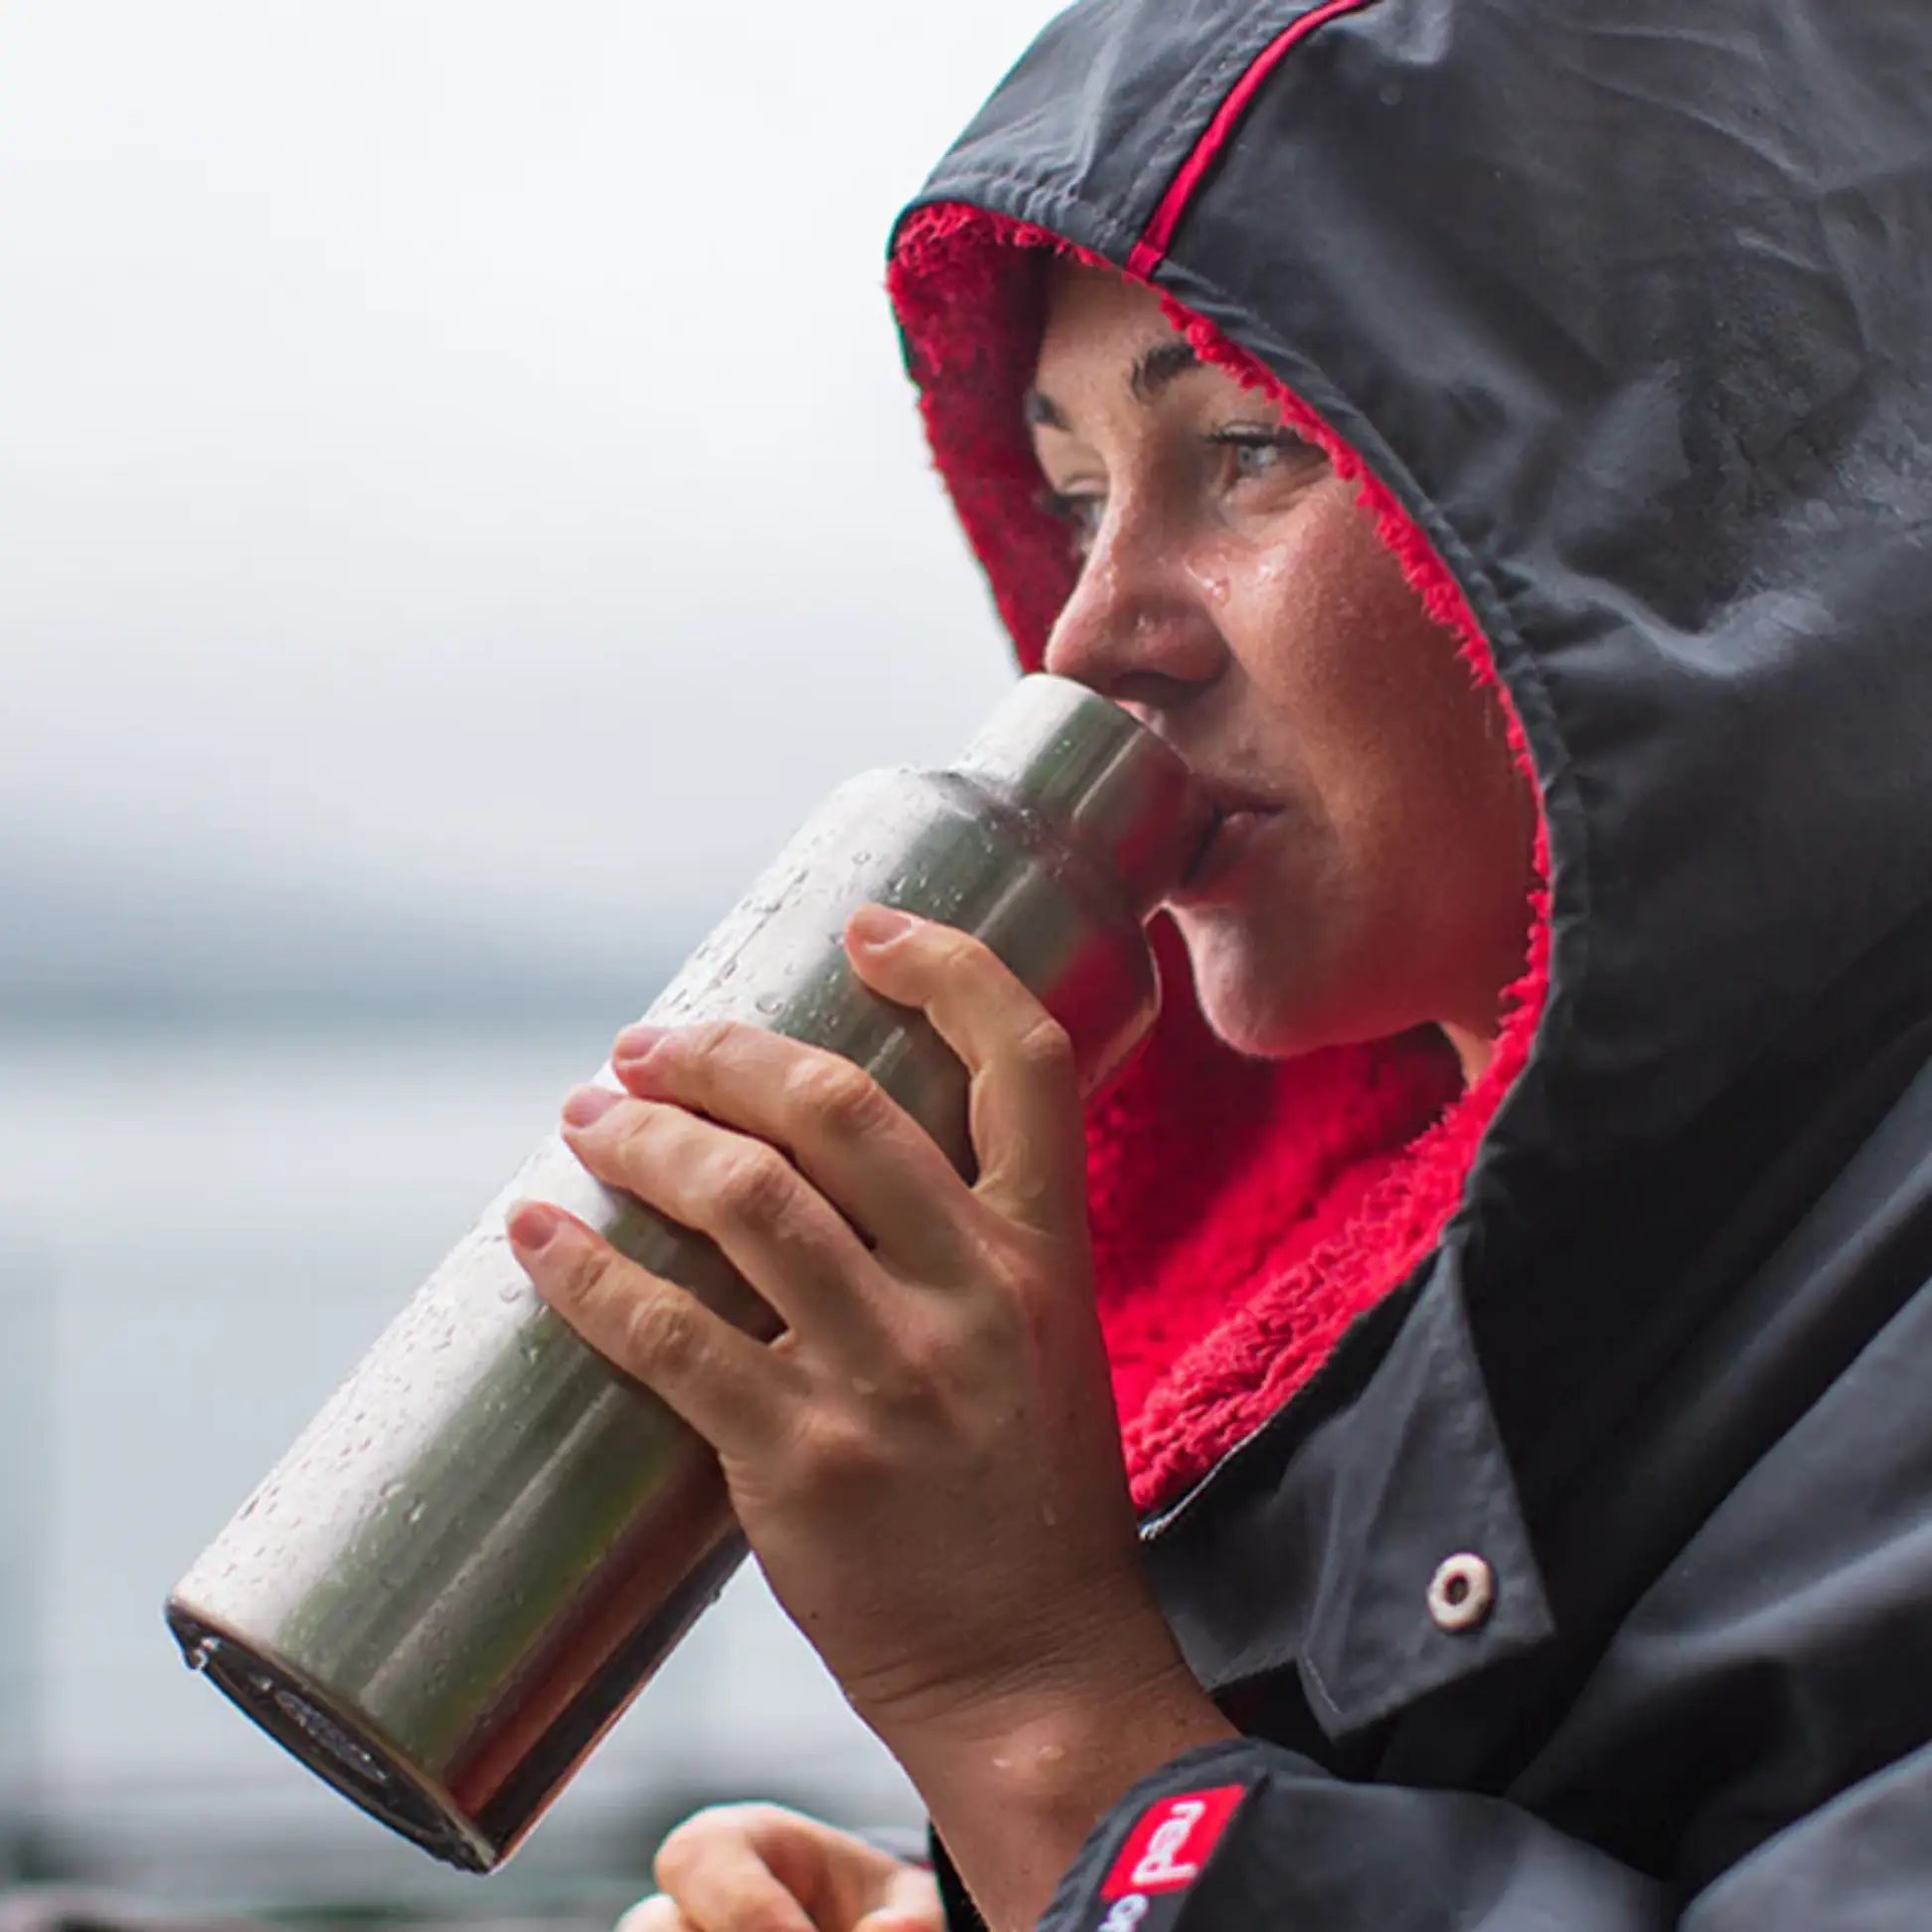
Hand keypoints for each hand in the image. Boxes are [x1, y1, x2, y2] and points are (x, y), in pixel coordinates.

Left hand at [508, 906, 1232, 1928]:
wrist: (1035, 1675)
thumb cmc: (1026, 1504)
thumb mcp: (1039, 1346)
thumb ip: (959, 1250)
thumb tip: (811, 1160)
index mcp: (1046, 1254)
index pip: (1024, 1061)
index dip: (945, 967)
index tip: (862, 928)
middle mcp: (974, 1293)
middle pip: (838, 1106)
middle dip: (723, 1053)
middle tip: (646, 1046)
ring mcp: (888, 1377)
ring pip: (743, 1199)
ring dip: (642, 1138)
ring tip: (584, 1120)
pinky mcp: (799, 1462)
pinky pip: (670, 1335)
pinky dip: (587, 1270)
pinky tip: (535, 1237)